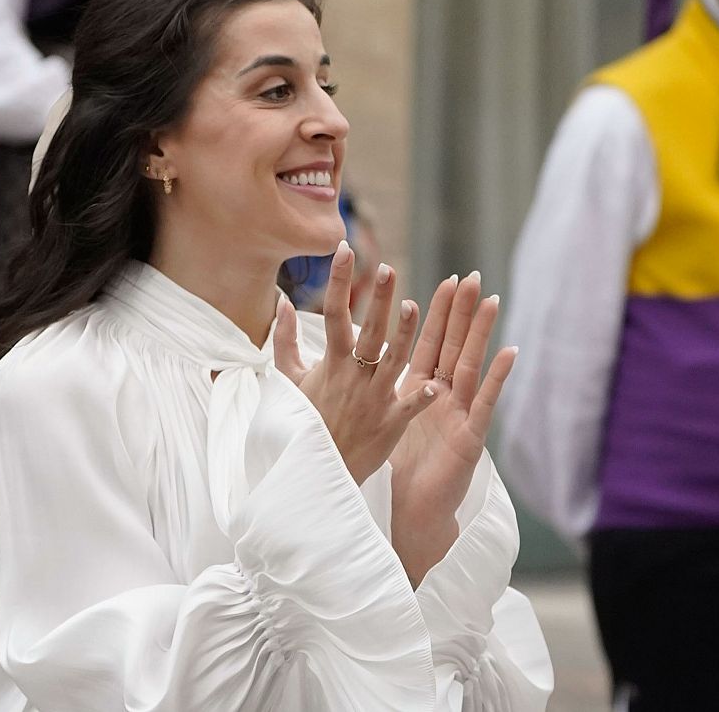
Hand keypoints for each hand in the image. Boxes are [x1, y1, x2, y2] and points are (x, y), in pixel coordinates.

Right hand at [273, 242, 439, 483]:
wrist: (317, 470)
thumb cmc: (305, 421)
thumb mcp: (290, 380)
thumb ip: (285, 340)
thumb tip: (283, 302)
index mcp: (331, 362)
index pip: (333, 313)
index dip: (338, 280)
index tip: (343, 249)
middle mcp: (354, 376)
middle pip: (368, 331)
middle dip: (378, 299)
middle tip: (387, 268)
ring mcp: (374, 398)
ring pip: (394, 360)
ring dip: (406, 334)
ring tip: (416, 306)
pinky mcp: (390, 422)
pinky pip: (409, 407)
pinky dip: (421, 397)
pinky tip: (435, 385)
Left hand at [388, 272, 516, 585]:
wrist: (411, 513)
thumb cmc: (395, 471)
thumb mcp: (379, 422)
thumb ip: (371, 390)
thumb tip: (346, 362)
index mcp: (420, 391)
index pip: (429, 342)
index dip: (438, 312)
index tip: (444, 280)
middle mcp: (444, 397)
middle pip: (453, 345)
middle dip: (461, 311)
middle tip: (471, 276)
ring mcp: (460, 414)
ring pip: (471, 365)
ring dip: (481, 333)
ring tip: (491, 301)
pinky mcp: (470, 436)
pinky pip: (484, 401)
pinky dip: (497, 377)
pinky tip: (509, 351)